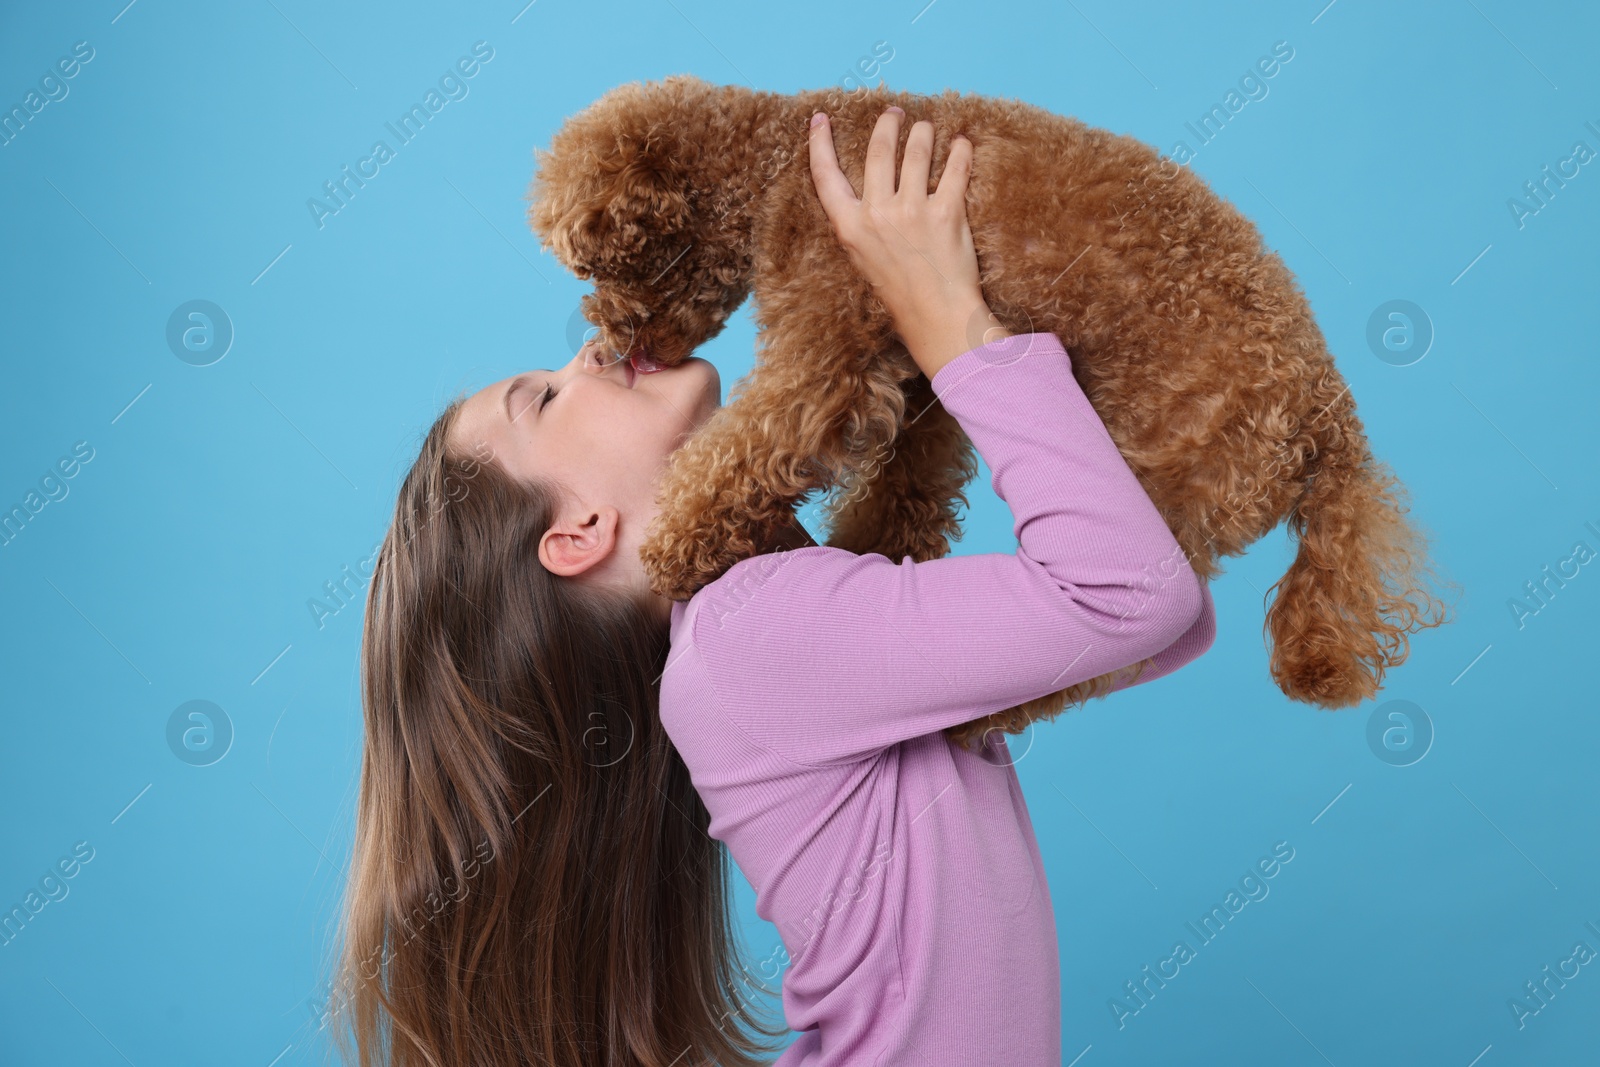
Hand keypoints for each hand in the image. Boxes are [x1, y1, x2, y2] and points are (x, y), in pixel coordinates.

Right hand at [807, 107, 1004, 378]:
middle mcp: (877, 214)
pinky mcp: (946, 213)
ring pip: (916, 151)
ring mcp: (912, 211)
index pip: (826, 176)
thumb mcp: (865, 261)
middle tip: (895, 113)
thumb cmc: (901, 296)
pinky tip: (961, 143)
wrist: (936, 320)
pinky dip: (959, 150)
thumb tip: (870, 193)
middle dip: (887, 125)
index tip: (819, 119)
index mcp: (850, 228)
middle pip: (879, 151)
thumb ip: (862, 226)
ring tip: (927, 127)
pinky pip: (955, 168)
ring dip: (923, 132)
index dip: (820, 144)